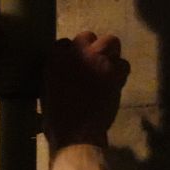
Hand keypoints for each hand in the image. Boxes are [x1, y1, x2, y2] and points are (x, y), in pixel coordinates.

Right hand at [43, 30, 130, 149]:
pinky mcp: (115, 72)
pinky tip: (114, 81)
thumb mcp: (46, 90)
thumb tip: (65, 69)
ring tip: (106, 68)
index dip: (69, 53)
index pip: (63, 43)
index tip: (71, 63)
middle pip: (87, 36)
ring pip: (110, 41)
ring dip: (109, 53)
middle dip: (90, 47)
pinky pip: (123, 64)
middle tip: (91, 62)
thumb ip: (56, 73)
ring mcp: (98, 61)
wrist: (76, 133)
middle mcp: (77, 54)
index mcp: (55, 59)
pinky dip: (120, 71)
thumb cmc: (56, 117)